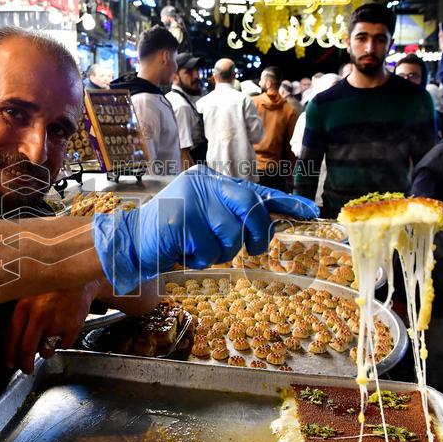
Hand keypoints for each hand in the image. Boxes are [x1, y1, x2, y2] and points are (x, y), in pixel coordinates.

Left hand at [4, 280, 99, 373]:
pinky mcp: (73, 326)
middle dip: (25, 364)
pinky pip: (64, 345)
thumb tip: (6, 337)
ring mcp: (57, 321)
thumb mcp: (29, 295)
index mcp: (24, 305)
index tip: (10, 363)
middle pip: (27, 349)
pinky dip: (62, 342)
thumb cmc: (51, 286)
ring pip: (46, 350)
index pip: (12, 337)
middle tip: (26, 369)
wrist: (79, 277)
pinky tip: (62, 329)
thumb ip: (18, 315)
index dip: (10, 354)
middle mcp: (40, 314)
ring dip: (45, 351)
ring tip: (48, 339)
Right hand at [91, 165, 318, 293]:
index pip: (256, 191)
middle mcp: (203, 184)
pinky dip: (198, 260)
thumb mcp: (207, 219)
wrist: (131, 241)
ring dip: (220, 253)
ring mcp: (190, 200)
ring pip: (230, 235)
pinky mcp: (178, 220)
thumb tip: (272, 225)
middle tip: (255, 249)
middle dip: (258, 234)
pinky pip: (206, 250)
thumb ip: (234, 217)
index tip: (312, 212)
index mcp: (212, 181)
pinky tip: (183, 253)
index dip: (286, 202)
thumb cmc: (174, 234)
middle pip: (250, 209)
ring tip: (200, 250)